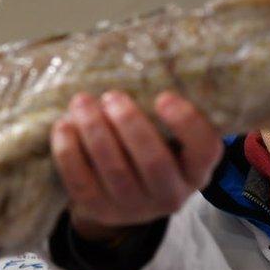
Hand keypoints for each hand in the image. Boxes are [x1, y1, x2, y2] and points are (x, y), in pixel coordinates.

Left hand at [51, 91, 222, 241]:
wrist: (119, 197)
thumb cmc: (146, 150)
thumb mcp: (166, 136)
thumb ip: (161, 112)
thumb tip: (138, 59)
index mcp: (195, 170)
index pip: (205, 150)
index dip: (187, 124)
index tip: (163, 96)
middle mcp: (170, 195)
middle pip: (153, 162)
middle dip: (129, 124)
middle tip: (112, 96)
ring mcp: (133, 207)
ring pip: (114, 170)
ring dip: (95, 131)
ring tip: (82, 103)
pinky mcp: (99, 210)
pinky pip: (81, 182)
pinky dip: (69, 151)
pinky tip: (64, 126)